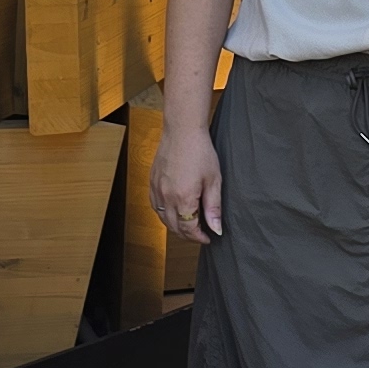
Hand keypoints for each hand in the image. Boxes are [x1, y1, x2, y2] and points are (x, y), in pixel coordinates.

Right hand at [153, 116, 224, 241]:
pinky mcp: (152, 182)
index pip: (189, 229)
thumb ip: (214, 207)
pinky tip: (173, 211)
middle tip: (200, 234)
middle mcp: (166, 197)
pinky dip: (163, 213)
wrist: (182, 130)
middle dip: (188, 235)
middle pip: (174, 227)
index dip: (199, 237)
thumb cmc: (200, 151)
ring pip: (162, 218)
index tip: (208, 237)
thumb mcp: (214, 181)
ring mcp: (157, 189)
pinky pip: (155, 206)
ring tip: (188, 224)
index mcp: (183, 198)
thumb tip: (216, 228)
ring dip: (175, 226)